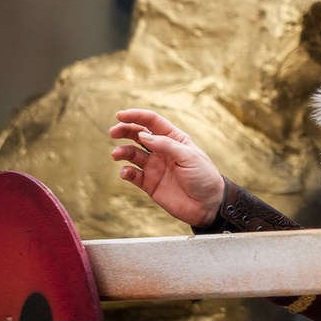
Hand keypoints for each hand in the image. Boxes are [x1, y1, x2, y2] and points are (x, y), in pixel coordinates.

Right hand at [109, 108, 224, 226]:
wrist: (207, 205)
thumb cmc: (203, 176)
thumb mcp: (188, 156)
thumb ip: (165, 145)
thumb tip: (142, 135)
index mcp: (174, 138)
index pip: (152, 122)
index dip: (136, 116)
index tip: (120, 115)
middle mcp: (162, 150)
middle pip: (139, 135)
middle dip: (125, 131)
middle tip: (113, 132)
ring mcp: (155, 166)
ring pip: (133, 154)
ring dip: (123, 152)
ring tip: (116, 154)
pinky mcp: (149, 183)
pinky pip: (133, 175)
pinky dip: (126, 172)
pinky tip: (125, 172)